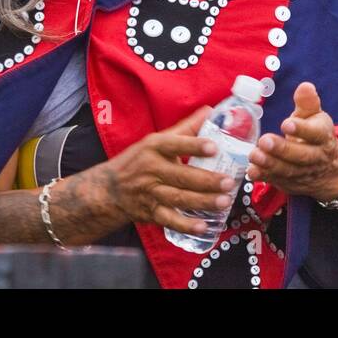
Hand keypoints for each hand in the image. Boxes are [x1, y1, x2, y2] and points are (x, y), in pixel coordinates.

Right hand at [99, 106, 237, 236]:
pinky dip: (186, 225)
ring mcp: (151, 193)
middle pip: (182, 176)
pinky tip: (203, 227)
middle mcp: (152, 170)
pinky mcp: (151, 213)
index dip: (194, 146)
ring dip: (202, 202)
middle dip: (207, 181)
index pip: (175, 145)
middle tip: (229, 182)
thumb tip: (212, 110)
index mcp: (155, 148)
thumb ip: (186, 127)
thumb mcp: (157, 140)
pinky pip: (170, 220)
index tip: (214, 147)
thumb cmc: (139, 160)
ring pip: (179, 198)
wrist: (109, 189)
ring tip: (224, 202)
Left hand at [246, 81, 337, 201]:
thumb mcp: (315, 118)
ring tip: (254, 155)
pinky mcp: (291, 184)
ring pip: (288, 170)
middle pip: (301, 155)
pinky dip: (265, 177)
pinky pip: (278, 181)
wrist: (329, 171)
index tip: (286, 123)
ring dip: (270, 164)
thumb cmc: (315, 136)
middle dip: (282, 149)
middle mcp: (316, 157)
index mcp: (323, 136)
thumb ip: (307, 103)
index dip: (302, 129)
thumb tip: (305, 86)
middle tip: (264, 141)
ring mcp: (304, 173)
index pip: (315, 133)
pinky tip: (252, 170)